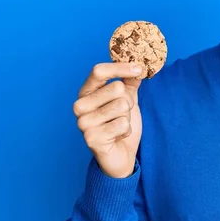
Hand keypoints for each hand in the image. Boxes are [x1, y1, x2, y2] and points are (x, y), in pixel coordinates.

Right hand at [73, 62, 143, 177]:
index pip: (99, 71)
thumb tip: (139, 66)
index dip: (121, 68)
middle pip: (116, 88)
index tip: (139, 69)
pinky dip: (126, 130)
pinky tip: (118, 136)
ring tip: (118, 125)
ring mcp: (83, 123)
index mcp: (86, 92)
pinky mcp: (92, 138)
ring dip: (127, 117)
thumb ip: (130, 81)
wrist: (121, 154)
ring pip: (122, 105)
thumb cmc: (121, 123)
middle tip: (122, 114)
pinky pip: (123, 123)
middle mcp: (80, 105)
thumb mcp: (128, 98)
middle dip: (128, 101)